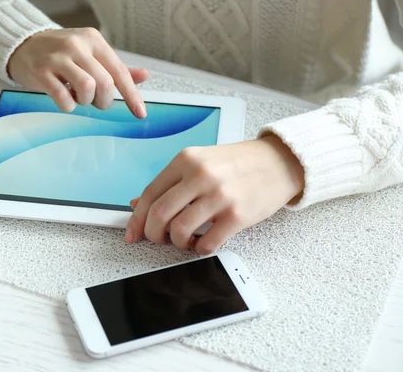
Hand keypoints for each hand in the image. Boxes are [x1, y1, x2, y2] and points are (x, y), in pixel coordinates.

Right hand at [8, 28, 148, 117]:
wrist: (22, 44)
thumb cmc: (61, 53)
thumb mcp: (90, 53)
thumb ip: (115, 67)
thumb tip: (145, 76)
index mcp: (93, 40)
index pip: (119, 72)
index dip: (132, 95)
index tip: (140, 113)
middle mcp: (77, 45)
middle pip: (105, 83)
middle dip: (104, 100)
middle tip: (95, 101)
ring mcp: (58, 58)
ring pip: (87, 88)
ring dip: (86, 101)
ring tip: (78, 97)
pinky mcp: (41, 71)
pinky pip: (63, 97)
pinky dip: (68, 105)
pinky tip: (64, 99)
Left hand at [124, 135, 304, 253]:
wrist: (279, 162)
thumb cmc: (237, 163)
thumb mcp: (199, 162)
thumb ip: (169, 183)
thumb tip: (136, 204)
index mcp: (186, 160)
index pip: (149, 194)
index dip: (136, 219)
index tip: (132, 234)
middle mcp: (200, 175)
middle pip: (159, 214)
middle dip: (152, 235)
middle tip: (158, 240)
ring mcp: (219, 195)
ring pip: (179, 231)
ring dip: (176, 243)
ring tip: (184, 240)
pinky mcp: (237, 215)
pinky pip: (206, 243)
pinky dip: (199, 249)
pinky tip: (203, 243)